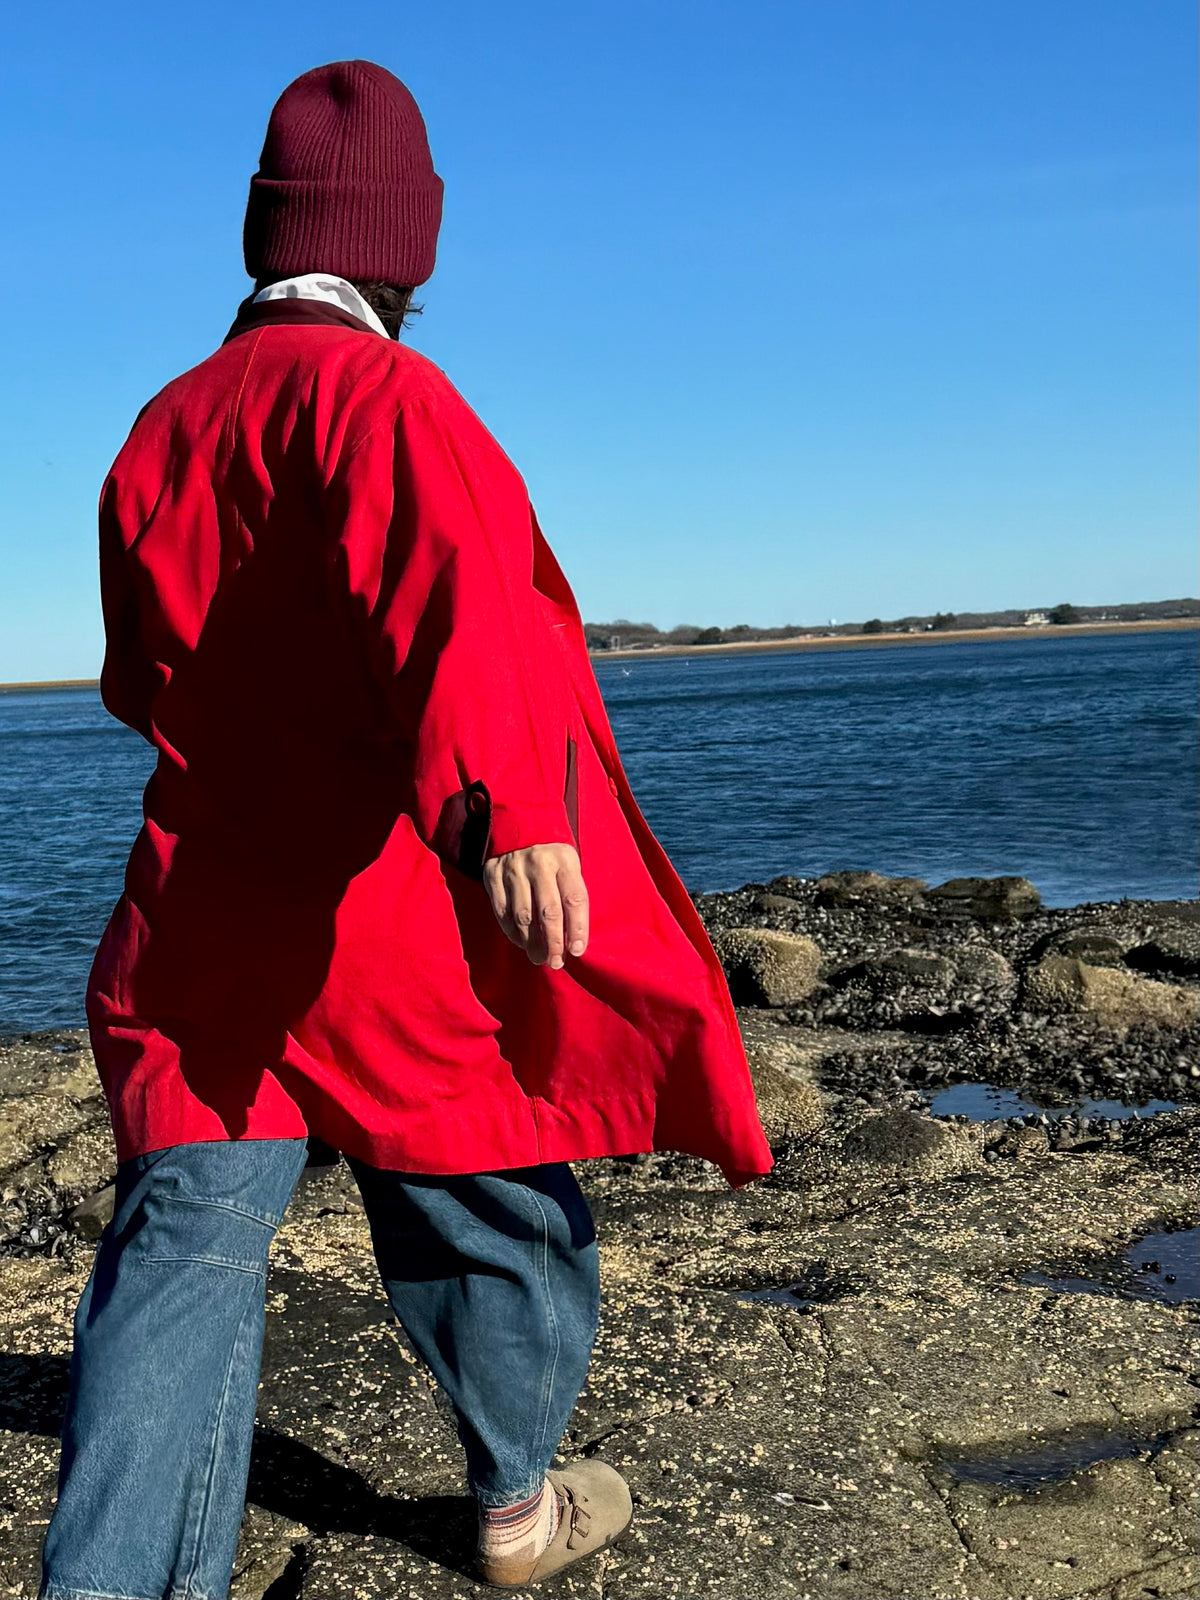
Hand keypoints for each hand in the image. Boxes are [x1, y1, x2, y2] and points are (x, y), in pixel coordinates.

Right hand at [483, 843, 588, 968]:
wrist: (518, 827)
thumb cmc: (553, 859)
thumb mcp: (570, 866)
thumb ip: (571, 896)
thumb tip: (573, 940)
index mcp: (564, 860)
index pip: (574, 899)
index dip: (577, 928)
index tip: (577, 951)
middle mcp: (538, 863)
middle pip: (548, 911)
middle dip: (553, 943)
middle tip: (555, 962)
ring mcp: (513, 869)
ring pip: (523, 916)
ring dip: (532, 942)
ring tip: (539, 957)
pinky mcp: (492, 875)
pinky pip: (502, 912)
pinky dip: (512, 932)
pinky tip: (522, 942)